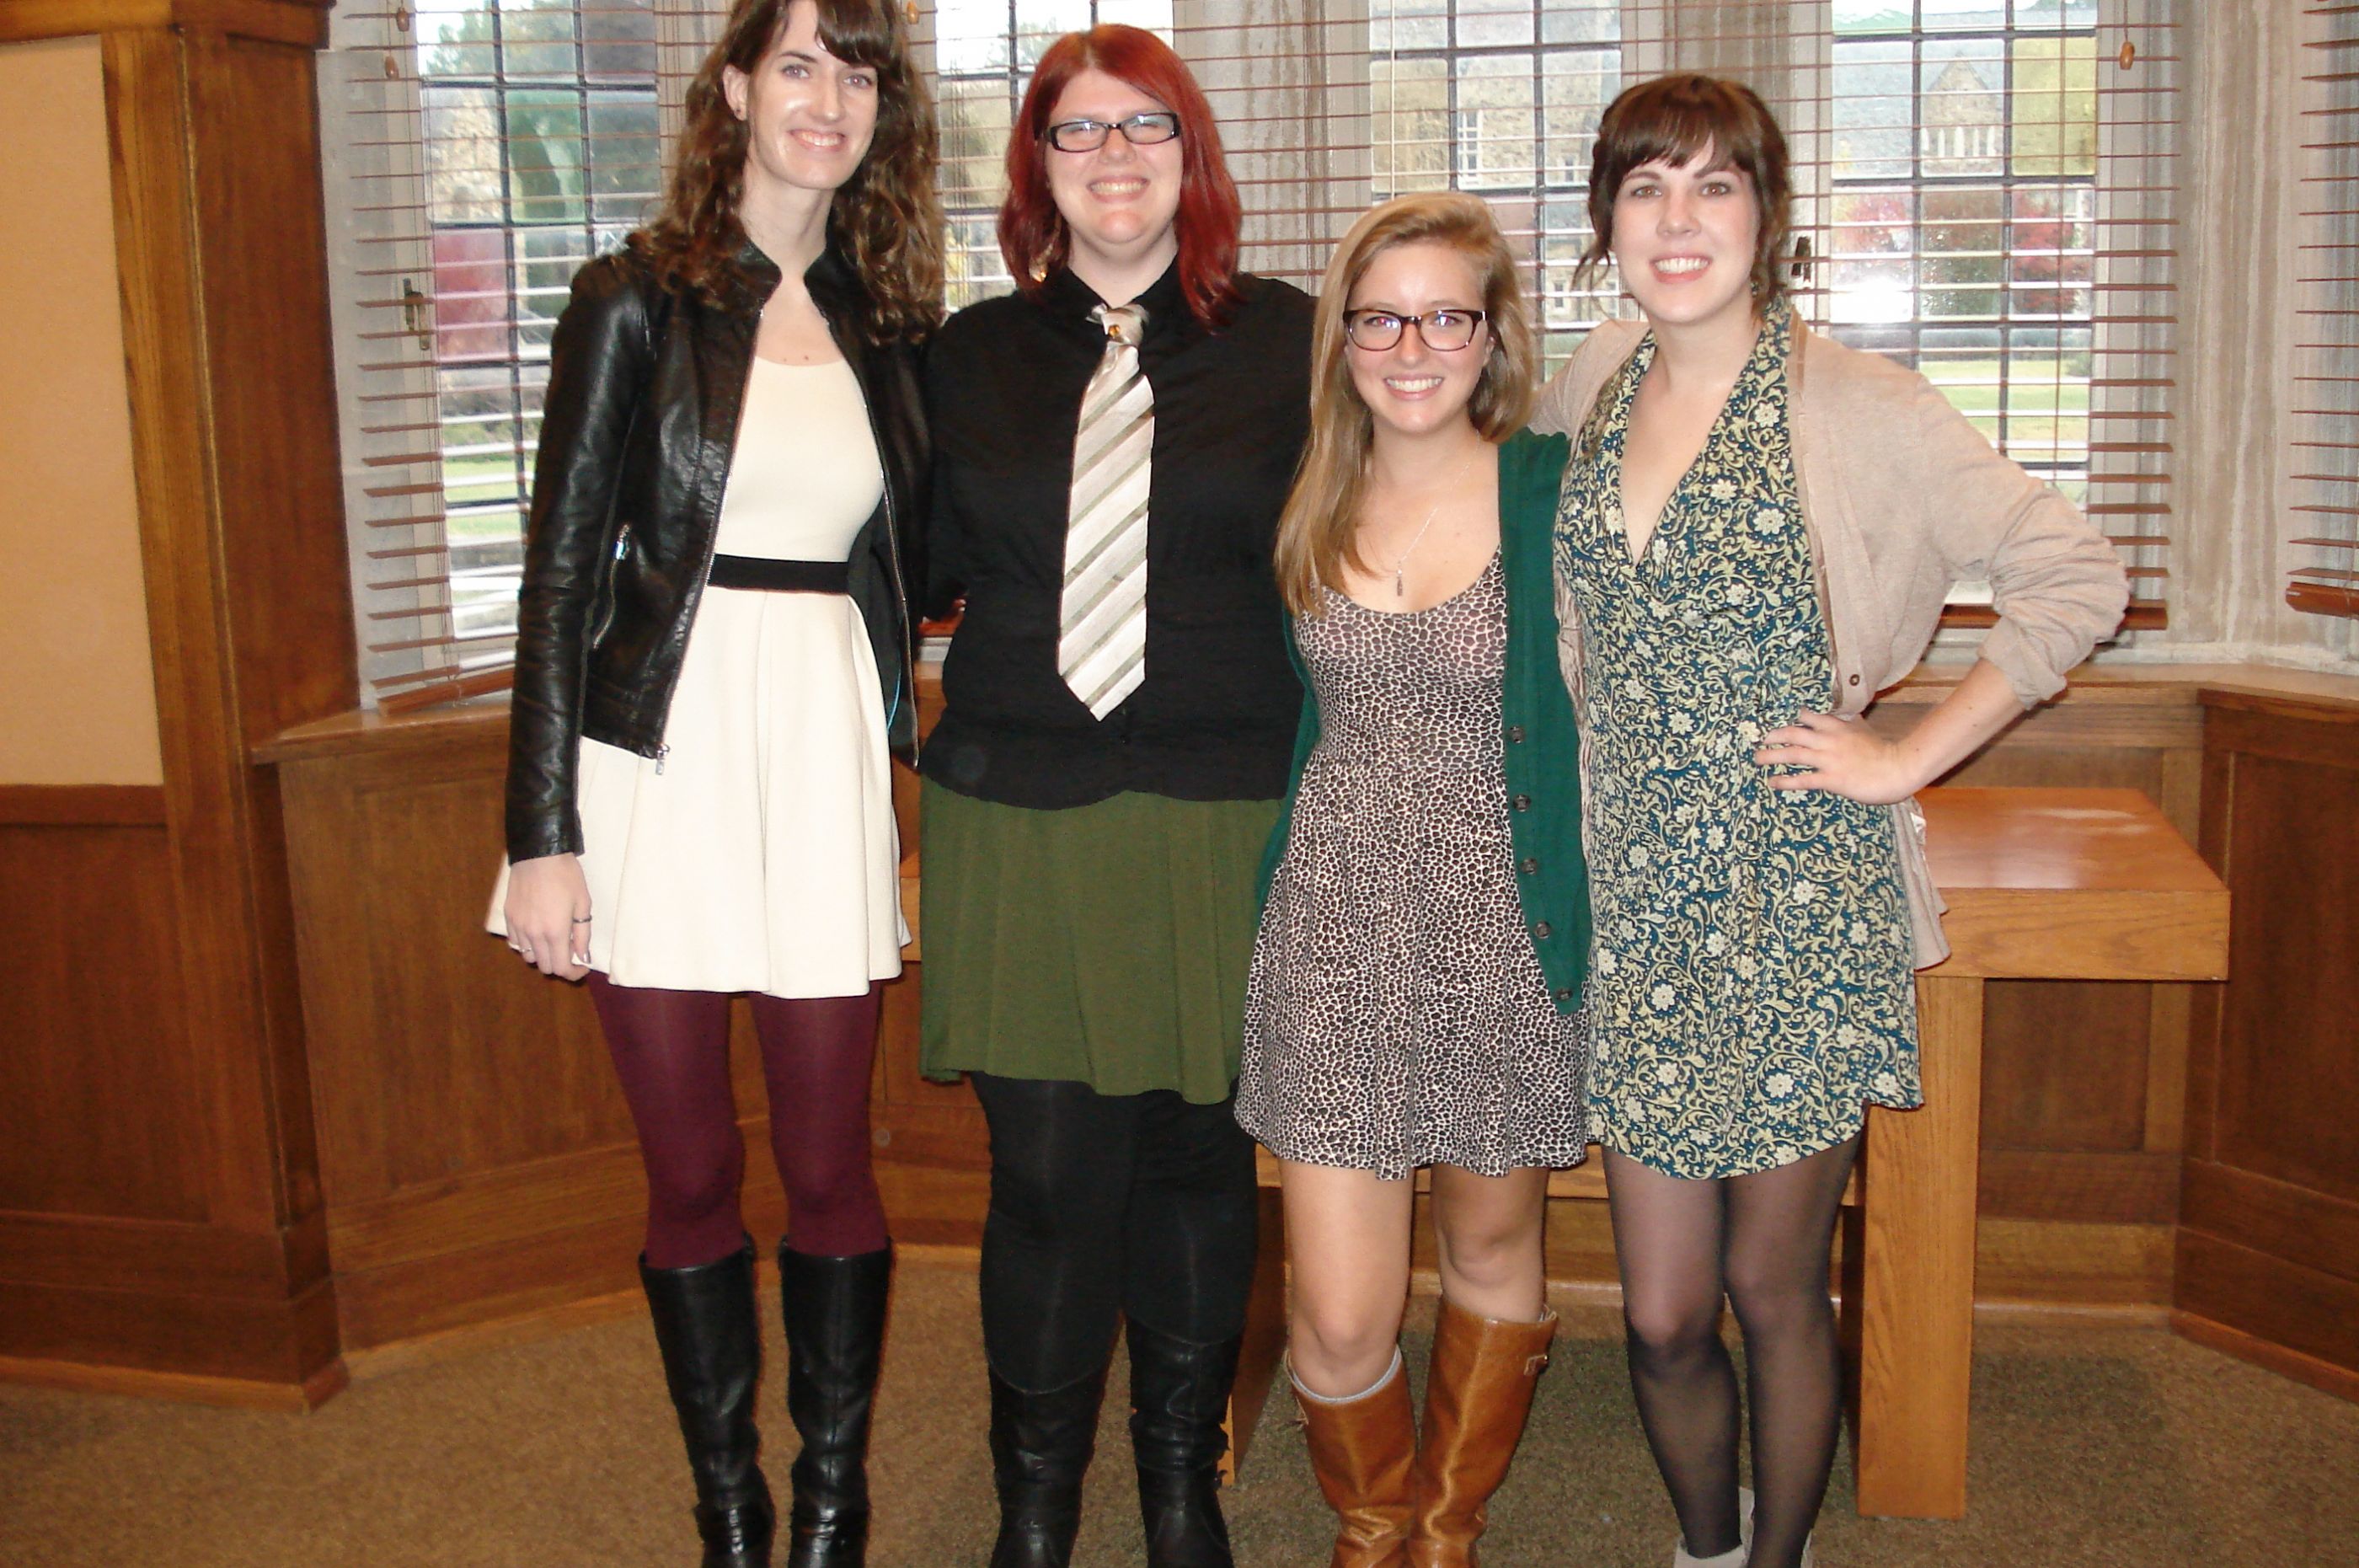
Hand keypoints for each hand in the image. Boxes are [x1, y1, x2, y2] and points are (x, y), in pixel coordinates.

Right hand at [503, 853, 592, 979]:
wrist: (538, 854)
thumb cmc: (566, 876)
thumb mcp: (583, 904)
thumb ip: (582, 934)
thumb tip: (583, 957)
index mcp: (555, 932)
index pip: (561, 968)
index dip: (574, 973)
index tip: (582, 967)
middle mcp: (534, 934)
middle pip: (544, 966)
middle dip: (560, 965)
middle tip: (570, 951)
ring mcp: (518, 926)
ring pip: (528, 957)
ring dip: (542, 956)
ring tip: (552, 941)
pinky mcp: (508, 917)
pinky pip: (516, 942)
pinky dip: (527, 945)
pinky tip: (536, 933)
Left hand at [1755, 711, 1921, 804]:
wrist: (1900, 767)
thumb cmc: (1887, 752)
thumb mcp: (1866, 731)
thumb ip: (1853, 724)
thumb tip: (1850, 717)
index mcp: (1839, 727)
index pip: (1810, 717)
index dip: (1795, 719)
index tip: (1784, 721)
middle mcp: (1829, 740)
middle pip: (1794, 733)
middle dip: (1774, 735)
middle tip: (1761, 739)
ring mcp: (1829, 759)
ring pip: (1792, 754)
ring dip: (1771, 756)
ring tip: (1757, 758)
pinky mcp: (1832, 779)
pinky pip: (1802, 779)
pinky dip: (1784, 780)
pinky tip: (1772, 782)